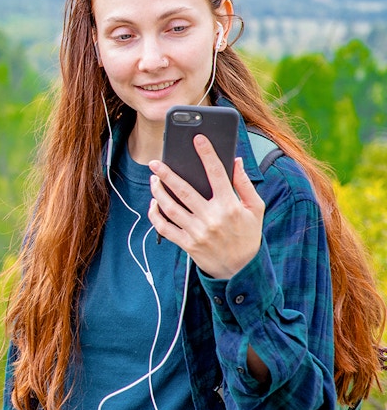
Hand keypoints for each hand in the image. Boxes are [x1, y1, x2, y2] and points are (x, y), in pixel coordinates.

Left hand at [148, 134, 264, 278]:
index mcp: (229, 206)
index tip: (198, 138)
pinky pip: (165, 228)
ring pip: (171, 208)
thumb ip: (245, 184)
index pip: (217, 173)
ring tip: (153, 180)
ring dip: (158, 192)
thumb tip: (236, 160)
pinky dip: (156, 216)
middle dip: (167, 174)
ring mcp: (198, 232)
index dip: (207, 153)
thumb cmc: (248, 235)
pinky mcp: (188, 245)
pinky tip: (153, 204)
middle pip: (184, 190)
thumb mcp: (255, 209)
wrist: (241, 270)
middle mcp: (211, 218)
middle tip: (155, 163)